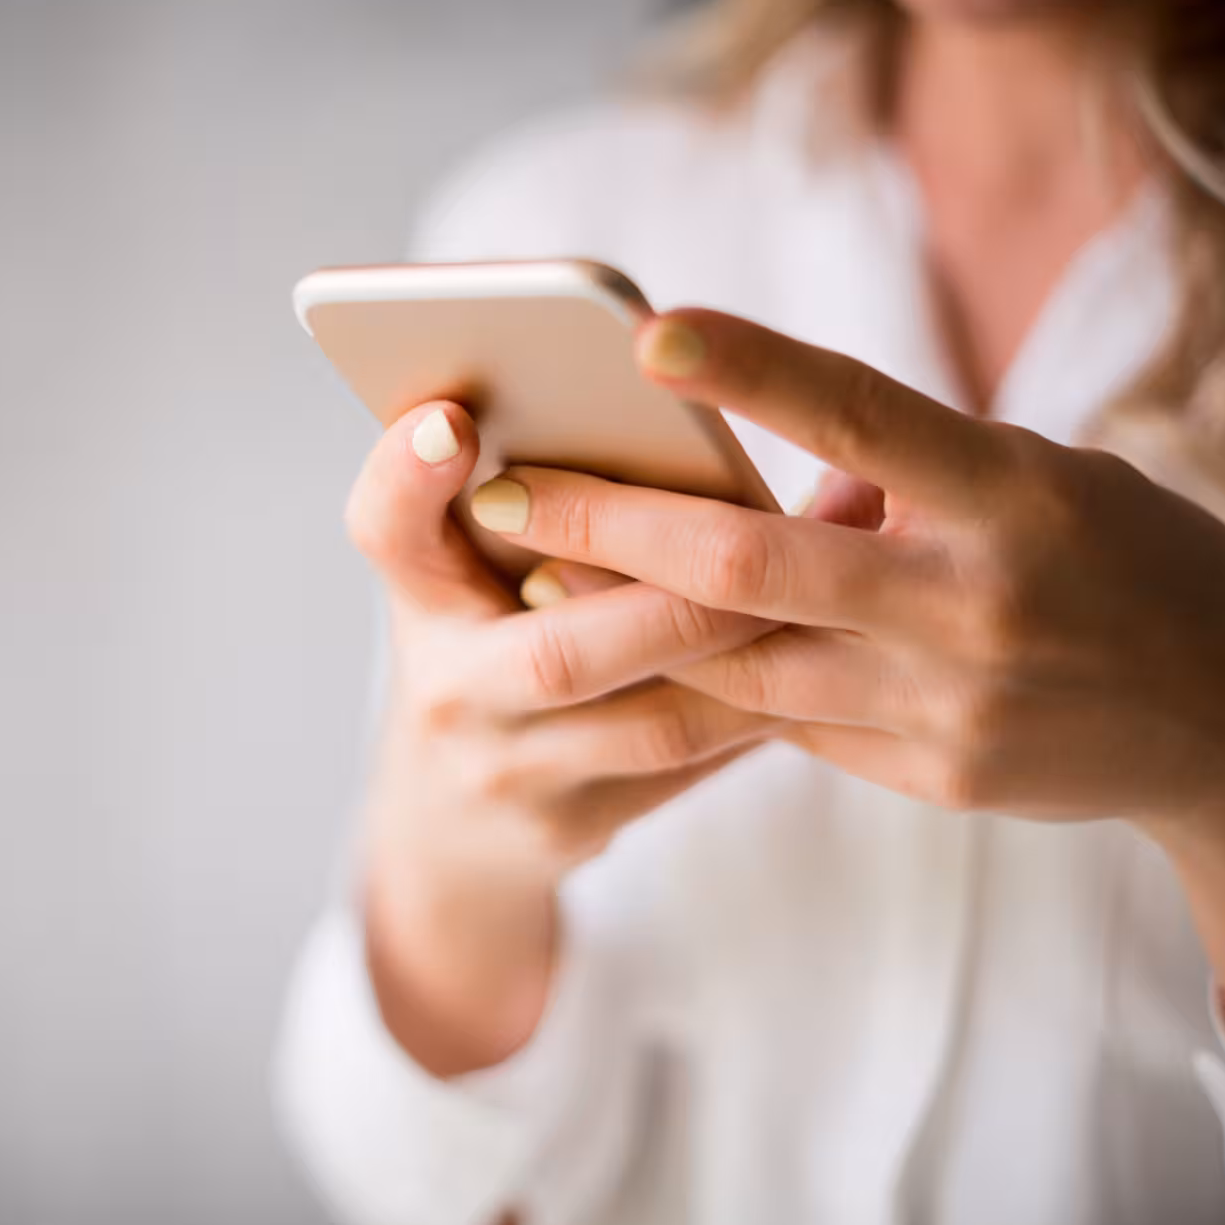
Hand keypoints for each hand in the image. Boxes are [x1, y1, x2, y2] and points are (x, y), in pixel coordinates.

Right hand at [344, 400, 779, 1074]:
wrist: (448, 824)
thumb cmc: (484, 646)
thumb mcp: (470, 572)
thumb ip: (535, 499)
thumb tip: (676, 394)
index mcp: (415, 596)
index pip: (386, 528)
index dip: (407, 475)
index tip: (454, 421)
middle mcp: (447, 691)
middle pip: (561, 651)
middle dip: (683, 597)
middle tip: (778, 534)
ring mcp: (507, 774)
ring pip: (656, 723)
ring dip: (757, 656)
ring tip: (838, 588)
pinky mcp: (570, 830)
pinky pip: (691, 766)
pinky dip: (764, 708)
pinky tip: (831, 659)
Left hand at [468, 309, 1224, 851]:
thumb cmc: (1131, 567)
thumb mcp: (1049, 485)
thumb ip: (915, 477)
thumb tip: (779, 476)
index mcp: (1018, 495)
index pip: (866, 415)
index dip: (754, 372)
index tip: (646, 334)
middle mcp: (976, 603)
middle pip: (752, 566)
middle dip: (608, 524)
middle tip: (499, 489)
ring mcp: (951, 705)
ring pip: (742, 662)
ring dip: (625, 617)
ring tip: (531, 569)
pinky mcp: (932, 775)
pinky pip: (790, 723)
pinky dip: (712, 679)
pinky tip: (638, 647)